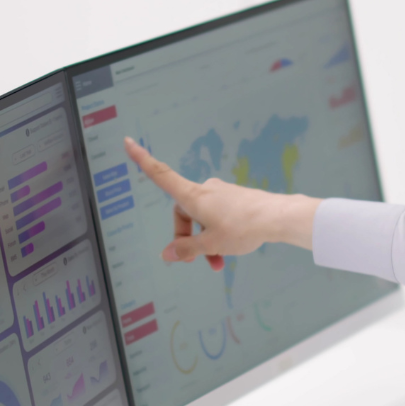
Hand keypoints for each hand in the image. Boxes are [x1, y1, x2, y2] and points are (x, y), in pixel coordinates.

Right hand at [123, 138, 320, 269]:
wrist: (277, 217)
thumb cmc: (242, 228)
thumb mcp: (211, 244)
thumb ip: (187, 249)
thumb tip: (167, 254)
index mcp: (193, 197)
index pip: (161, 175)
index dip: (142, 160)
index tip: (127, 142)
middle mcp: (205, 190)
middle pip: (184, 212)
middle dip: (187, 237)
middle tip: (196, 260)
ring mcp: (221, 193)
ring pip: (203, 219)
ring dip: (205, 241)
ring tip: (216, 263)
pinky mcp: (235, 199)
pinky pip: (218, 217)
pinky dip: (218, 234)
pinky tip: (228, 251)